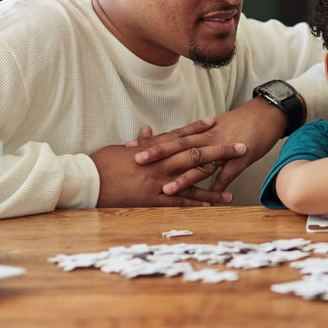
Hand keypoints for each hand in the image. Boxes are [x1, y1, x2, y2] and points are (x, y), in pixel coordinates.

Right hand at [91, 118, 244, 206]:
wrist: (87, 181)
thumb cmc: (101, 164)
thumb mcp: (120, 149)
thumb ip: (138, 143)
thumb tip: (146, 131)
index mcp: (151, 148)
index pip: (179, 135)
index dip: (198, 129)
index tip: (214, 123)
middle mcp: (159, 162)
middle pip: (195, 154)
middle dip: (219, 150)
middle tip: (240, 146)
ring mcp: (158, 181)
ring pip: (192, 179)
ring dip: (214, 182)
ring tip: (234, 183)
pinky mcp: (153, 199)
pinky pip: (180, 201)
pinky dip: (196, 202)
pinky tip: (212, 204)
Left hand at [133, 99, 284, 195]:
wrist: (268, 113)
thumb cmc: (241, 122)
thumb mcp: (215, 127)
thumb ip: (196, 136)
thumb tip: (177, 145)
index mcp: (201, 131)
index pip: (172, 136)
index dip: (151, 142)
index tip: (131, 147)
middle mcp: (209, 137)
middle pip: (180, 145)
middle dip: (158, 154)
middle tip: (138, 162)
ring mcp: (225, 146)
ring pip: (201, 162)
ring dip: (184, 176)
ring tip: (166, 188)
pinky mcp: (242, 156)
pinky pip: (229, 172)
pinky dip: (220, 185)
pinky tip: (210, 197)